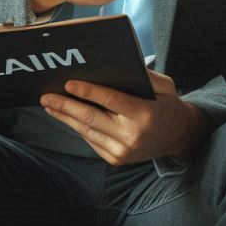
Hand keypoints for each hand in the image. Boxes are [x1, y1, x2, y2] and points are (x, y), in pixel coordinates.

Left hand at [40, 70, 210, 165]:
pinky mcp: (115, 159)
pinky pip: (91, 141)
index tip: (69, 84)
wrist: (178, 137)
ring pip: (86, 131)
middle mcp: (132, 135)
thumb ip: (145, 76)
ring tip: (50, 105)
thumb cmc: (168, 106)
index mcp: (146, 114)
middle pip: (91, 118)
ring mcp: (122, 151)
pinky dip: (77, 128)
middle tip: (47, 96)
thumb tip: (116, 66)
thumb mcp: (166, 86)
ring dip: (65, 117)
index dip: (88, 92)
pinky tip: (67, 117)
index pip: (111, 100)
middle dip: (66, 106)